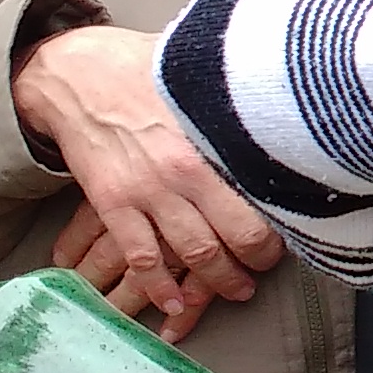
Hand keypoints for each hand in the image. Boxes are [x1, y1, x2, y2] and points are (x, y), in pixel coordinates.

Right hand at [16, 24, 283, 337]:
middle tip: (264, 271)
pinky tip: (174, 303)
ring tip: (234, 290)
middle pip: (236, 234)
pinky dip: (160, 287)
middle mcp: (186, 169)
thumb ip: (237, 106)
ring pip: (194, 253)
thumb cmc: (147, 70)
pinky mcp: (112, 203)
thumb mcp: (202, 79)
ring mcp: (147, 190)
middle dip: (256, 261)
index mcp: (214, 136)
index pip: (264, 193)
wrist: (77, 72)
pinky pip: (142, 257)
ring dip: (218, 281)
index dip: (285, 221)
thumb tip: (289, 104)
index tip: (295, 233)